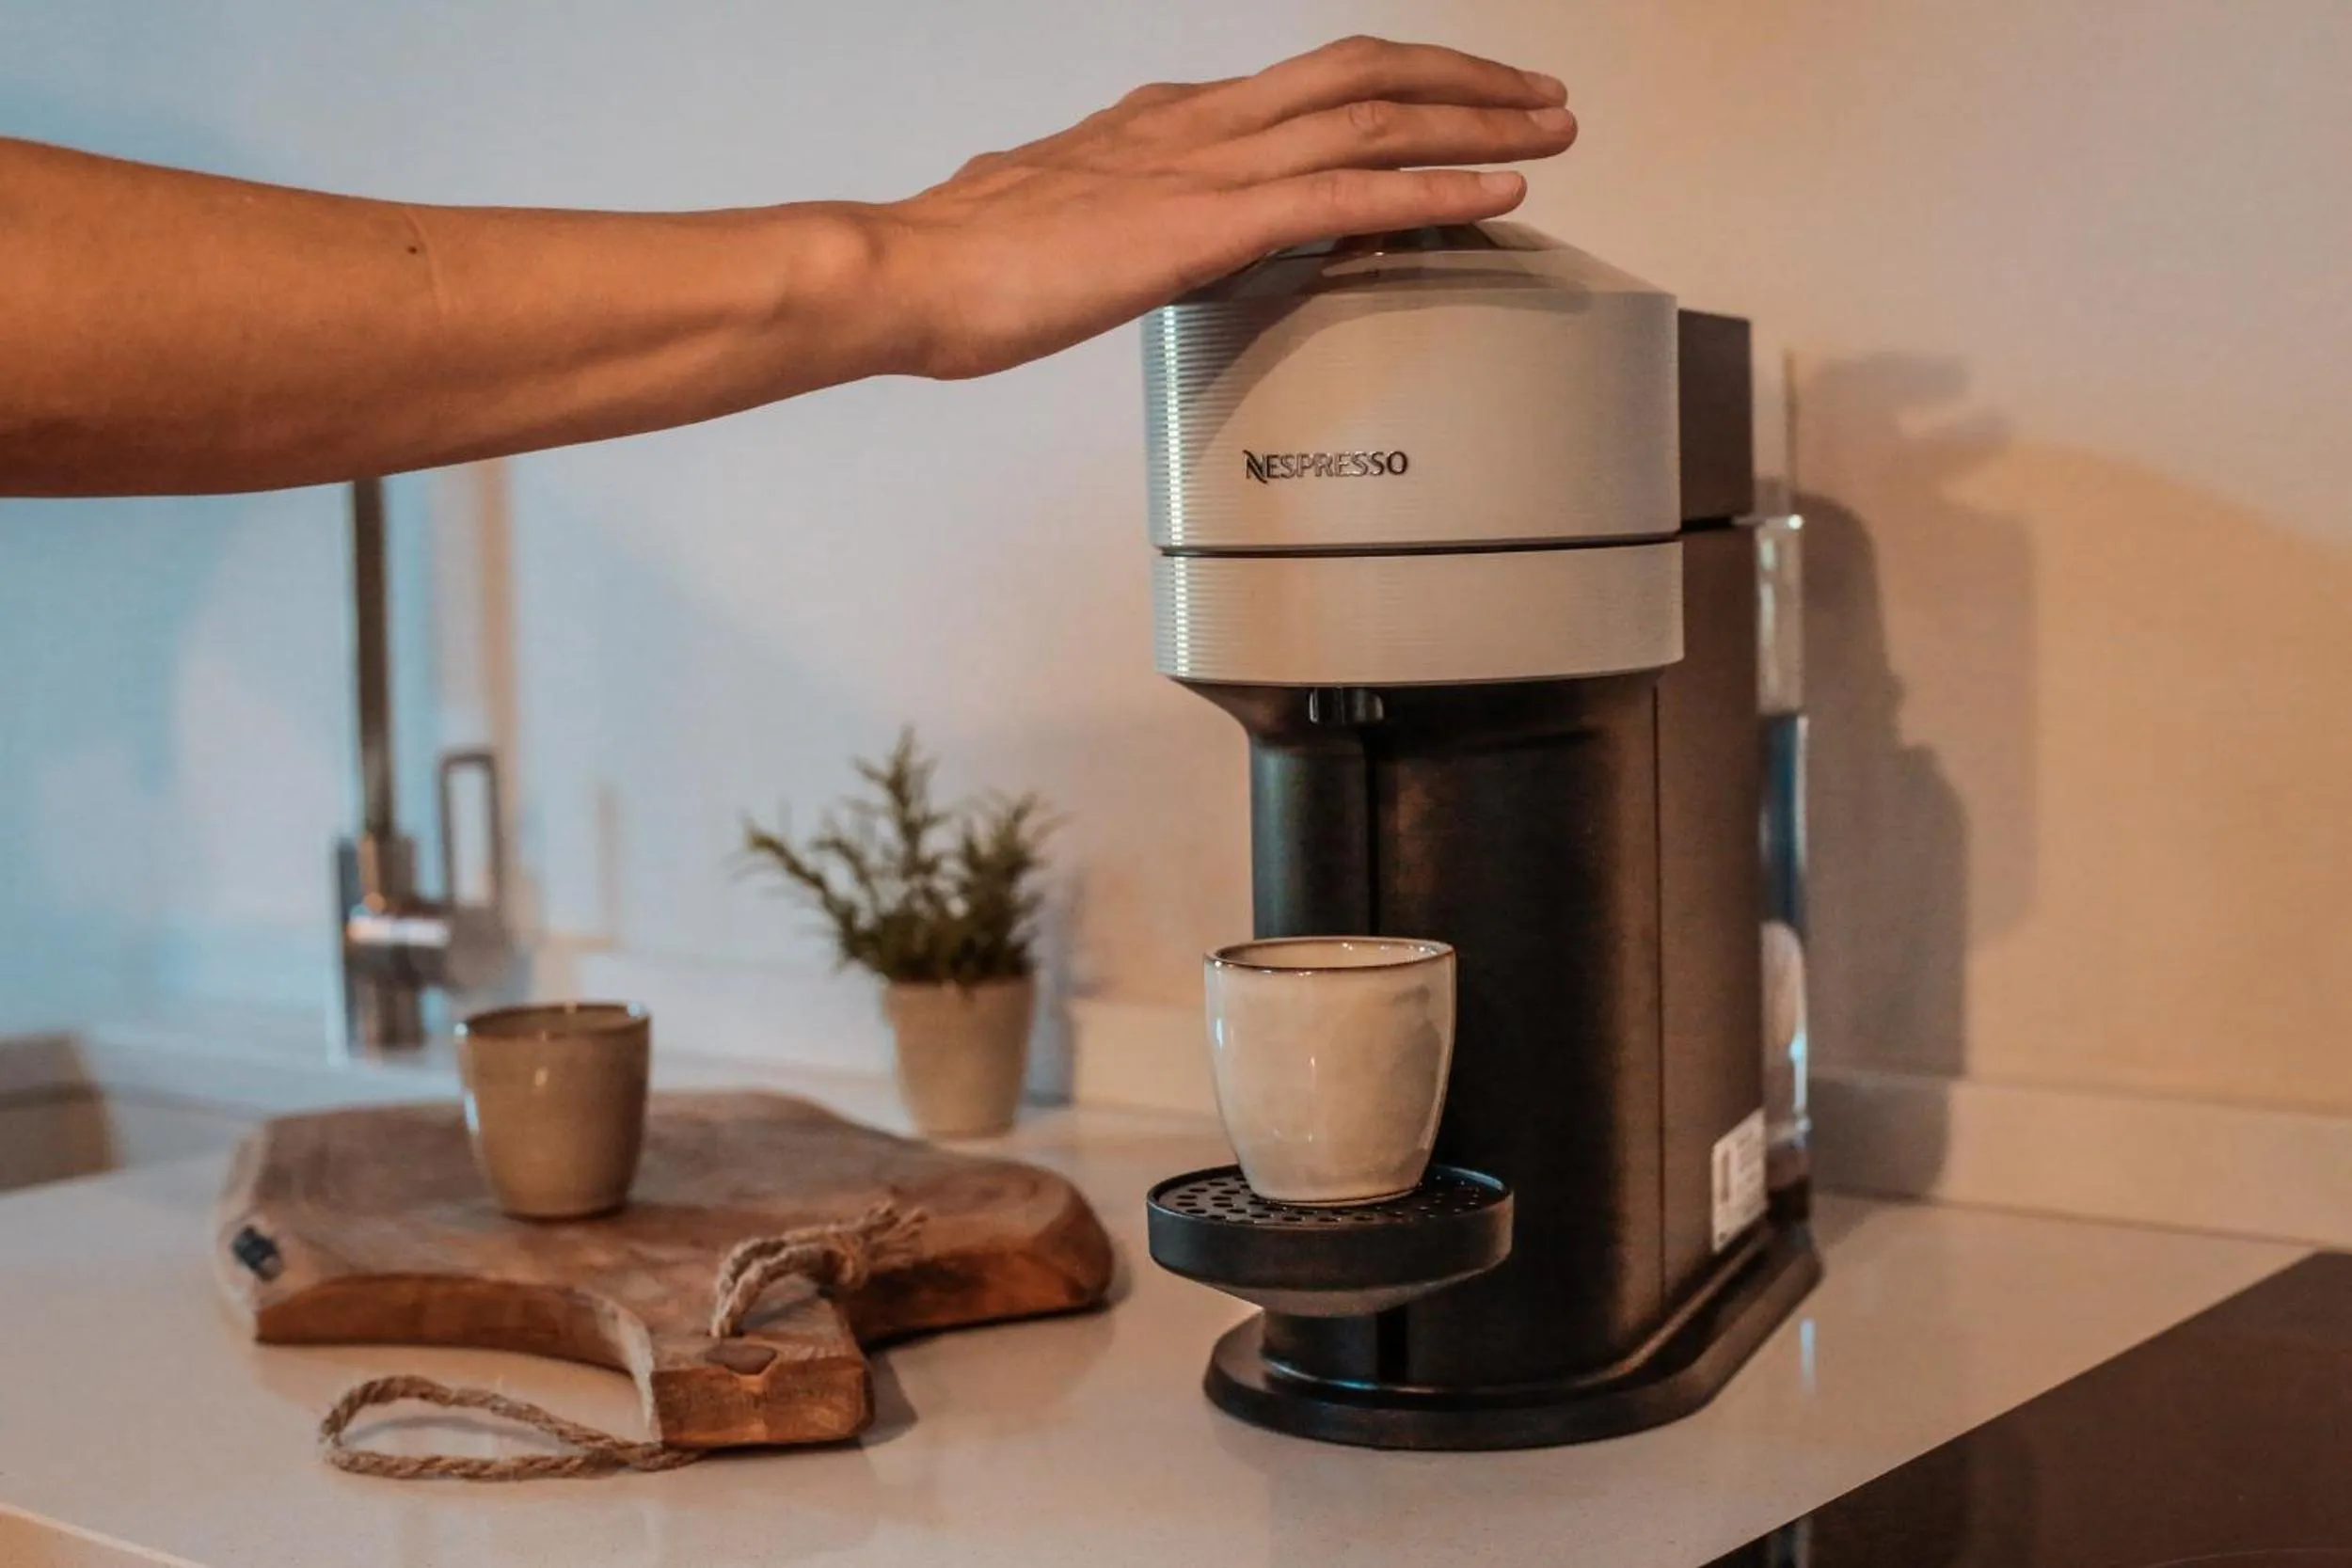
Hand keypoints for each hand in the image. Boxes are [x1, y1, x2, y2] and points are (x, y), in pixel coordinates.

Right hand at [867, 36, 1576, 379]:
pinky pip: (1354, 195)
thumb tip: (1131, 239)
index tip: (1442, 102)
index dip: (1390, 88)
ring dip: (1476, 121)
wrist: (911, 270)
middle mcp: (1200, 123)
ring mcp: (1213, 165)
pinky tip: (1497, 193)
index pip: (1304, 86)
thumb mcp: (1057, 223)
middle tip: (1534, 95)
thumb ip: (1116, 221)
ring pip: (1376, 117)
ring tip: (1548, 130)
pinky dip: (1438, 191)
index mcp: (1165, 123)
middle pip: (1362, 73)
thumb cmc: (966, 263)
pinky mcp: (1217, 222)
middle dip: (1461, 82)